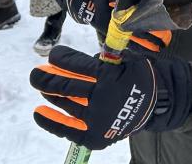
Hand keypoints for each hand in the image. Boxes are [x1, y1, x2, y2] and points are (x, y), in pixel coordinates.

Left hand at [31, 46, 191, 149]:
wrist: (156, 104)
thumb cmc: (136, 76)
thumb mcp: (123, 60)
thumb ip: (100, 58)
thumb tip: (68, 59)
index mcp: (110, 77)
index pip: (76, 66)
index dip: (60, 58)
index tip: (52, 55)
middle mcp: (102, 99)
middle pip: (65, 87)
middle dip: (45, 78)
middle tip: (35, 74)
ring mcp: (98, 119)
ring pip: (66, 105)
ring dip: (49, 95)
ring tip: (41, 89)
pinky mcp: (95, 136)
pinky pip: (68, 129)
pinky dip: (51, 121)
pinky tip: (39, 113)